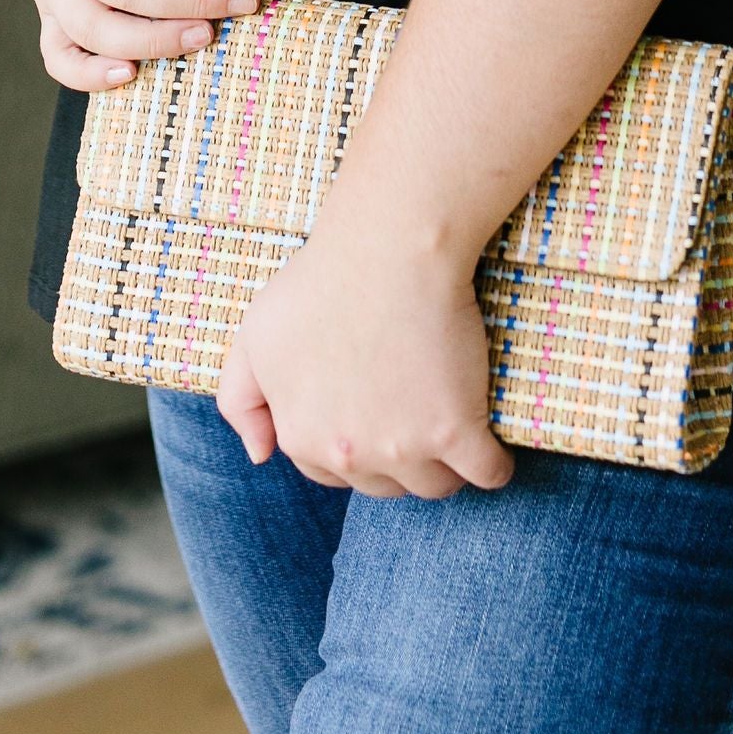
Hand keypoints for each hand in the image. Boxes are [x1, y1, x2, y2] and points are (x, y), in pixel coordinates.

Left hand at [217, 212, 514, 500]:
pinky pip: (487, 474)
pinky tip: (491, 449)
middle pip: (385, 485)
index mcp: (302, 437)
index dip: (351, 444)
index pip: (329, 472)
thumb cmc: (321, 280)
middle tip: (411, 413)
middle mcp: (350, 454)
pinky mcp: (457, 431)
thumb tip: (260, 455)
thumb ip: (239, 399)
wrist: (387, 247)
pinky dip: (493, 466)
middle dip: (396, 459)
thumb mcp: (255, 334)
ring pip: (435, 486)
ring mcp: (405, 447)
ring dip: (443, 468)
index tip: (371, 416)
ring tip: (451, 429)